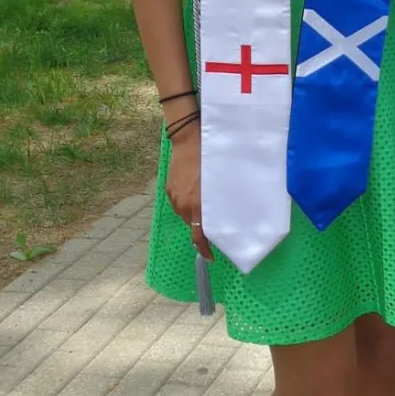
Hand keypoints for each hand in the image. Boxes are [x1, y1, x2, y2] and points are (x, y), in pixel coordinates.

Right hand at [165, 122, 212, 258]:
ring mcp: (174, 197)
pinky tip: (195, 191)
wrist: (189, 139)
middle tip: (214, 220)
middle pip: (193, 224)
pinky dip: (186, 202)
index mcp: (197, 205)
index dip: (204, 249)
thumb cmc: (210, 159)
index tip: (211, 255)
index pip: (198, 236)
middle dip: (202, 225)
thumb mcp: (220, 182)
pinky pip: (179, 202)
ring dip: (194, 212)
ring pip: (185, 214)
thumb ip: (219, 201)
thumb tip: (225, 215)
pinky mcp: (169, 189)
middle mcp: (183, 205)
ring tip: (204, 201)